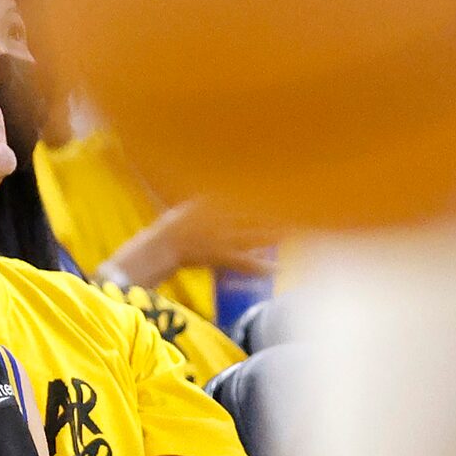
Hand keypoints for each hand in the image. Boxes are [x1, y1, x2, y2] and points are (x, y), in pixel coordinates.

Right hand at [109, 198, 276, 282]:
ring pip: (253, 235)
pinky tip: (276, 269)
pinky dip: (261, 267)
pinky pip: (245, 262)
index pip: (242, 194)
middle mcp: (219, 217)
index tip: (280, 186)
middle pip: (252, 213)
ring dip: (273, 234)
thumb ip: (211, 197)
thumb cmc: (173, 226)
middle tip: (295, 207)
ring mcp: (221, 237)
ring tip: (291, 232)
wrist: (159, 247)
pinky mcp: (221, 256)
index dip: (262, 191)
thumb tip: (227, 186)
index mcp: (212, 202)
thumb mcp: (192, 204)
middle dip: (273, 211)